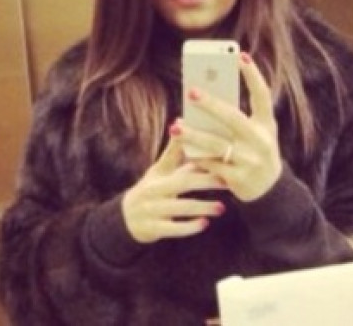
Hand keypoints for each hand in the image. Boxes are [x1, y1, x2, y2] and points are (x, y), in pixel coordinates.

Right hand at [121, 124, 225, 243]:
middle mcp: (154, 191)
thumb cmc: (150, 190)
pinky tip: (205, 224)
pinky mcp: (153, 229)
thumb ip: (174, 152)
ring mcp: (152, 210)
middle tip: (227, 182)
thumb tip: (181, 124)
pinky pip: (173, 229)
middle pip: (182, 183)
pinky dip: (189, 227)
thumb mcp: (159, 171)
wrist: (125, 220)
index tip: (221, 156)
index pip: (180, 161)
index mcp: (159, 174)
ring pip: (180, 208)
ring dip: (202, 207)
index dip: (200, 158)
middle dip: (206, 182)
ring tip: (222, 208)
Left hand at [181, 52, 281, 201]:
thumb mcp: (255, 132)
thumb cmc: (254, 150)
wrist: (269, 190)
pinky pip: (211, 164)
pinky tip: (183, 149)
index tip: (240, 55)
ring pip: (217, 144)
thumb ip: (236, 117)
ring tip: (175, 125)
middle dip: (211, 104)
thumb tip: (204, 96)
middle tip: (191, 91)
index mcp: (267, 124)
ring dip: (193, 135)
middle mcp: (261, 141)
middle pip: (234, 118)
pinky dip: (196, 156)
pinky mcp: (239, 179)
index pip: (262, 95)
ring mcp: (251, 161)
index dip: (253, 75)